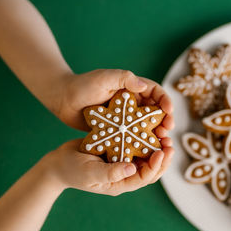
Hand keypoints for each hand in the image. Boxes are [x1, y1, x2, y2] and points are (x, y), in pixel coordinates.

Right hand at [38, 138, 173, 195]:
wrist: (58, 163)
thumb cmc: (71, 170)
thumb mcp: (89, 172)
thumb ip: (110, 172)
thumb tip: (133, 169)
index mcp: (120, 183)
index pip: (144, 177)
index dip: (156, 166)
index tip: (162, 152)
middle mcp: (125, 174)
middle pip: (151, 169)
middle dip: (162, 157)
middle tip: (170, 142)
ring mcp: (123, 163)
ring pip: (146, 157)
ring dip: (156, 146)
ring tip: (164, 134)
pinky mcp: (119, 151)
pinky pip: (136, 146)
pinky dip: (144, 138)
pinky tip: (149, 127)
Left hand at [57, 69, 173, 134]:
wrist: (62, 100)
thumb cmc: (81, 86)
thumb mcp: (103, 78)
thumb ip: (123, 78)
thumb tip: (144, 85)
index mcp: (132, 87)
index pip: (156, 92)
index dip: (165, 101)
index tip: (169, 112)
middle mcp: (132, 101)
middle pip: (155, 111)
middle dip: (164, 121)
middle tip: (166, 131)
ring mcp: (125, 116)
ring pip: (146, 125)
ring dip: (154, 134)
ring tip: (159, 143)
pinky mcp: (118, 129)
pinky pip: (132, 135)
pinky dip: (140, 143)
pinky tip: (143, 151)